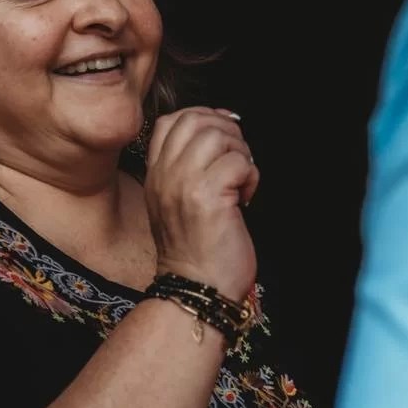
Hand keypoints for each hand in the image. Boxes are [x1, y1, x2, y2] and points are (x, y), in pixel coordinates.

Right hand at [144, 107, 258, 302]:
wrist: (197, 289)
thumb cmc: (196, 251)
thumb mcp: (175, 203)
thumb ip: (186, 169)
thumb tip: (218, 132)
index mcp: (155, 174)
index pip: (171, 121)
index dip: (202, 118)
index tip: (223, 138)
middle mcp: (165, 175)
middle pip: (195, 119)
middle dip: (226, 131)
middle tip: (238, 159)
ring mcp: (184, 184)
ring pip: (218, 135)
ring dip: (240, 152)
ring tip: (241, 179)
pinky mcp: (209, 197)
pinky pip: (239, 162)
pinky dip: (251, 176)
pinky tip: (246, 196)